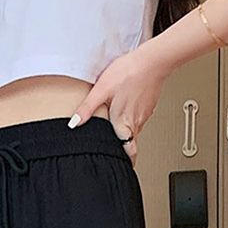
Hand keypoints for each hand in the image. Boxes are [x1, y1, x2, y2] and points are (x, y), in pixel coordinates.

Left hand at [69, 41, 169, 163]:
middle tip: (120, 152)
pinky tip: (127, 108)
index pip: (128, 151)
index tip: (124, 166)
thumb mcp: (101, 89)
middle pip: (130, 142)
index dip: (126, 161)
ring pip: (135, 129)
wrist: (153, 61)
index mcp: (124, 123)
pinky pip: (140, 117)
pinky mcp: (149, 105)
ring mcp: (144, 114)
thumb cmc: (129, 73)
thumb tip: (74, 123)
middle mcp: (136, 122)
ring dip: (127, 132)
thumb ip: (87, 108)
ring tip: (119, 127)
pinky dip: (133, 118)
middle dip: (125, 148)